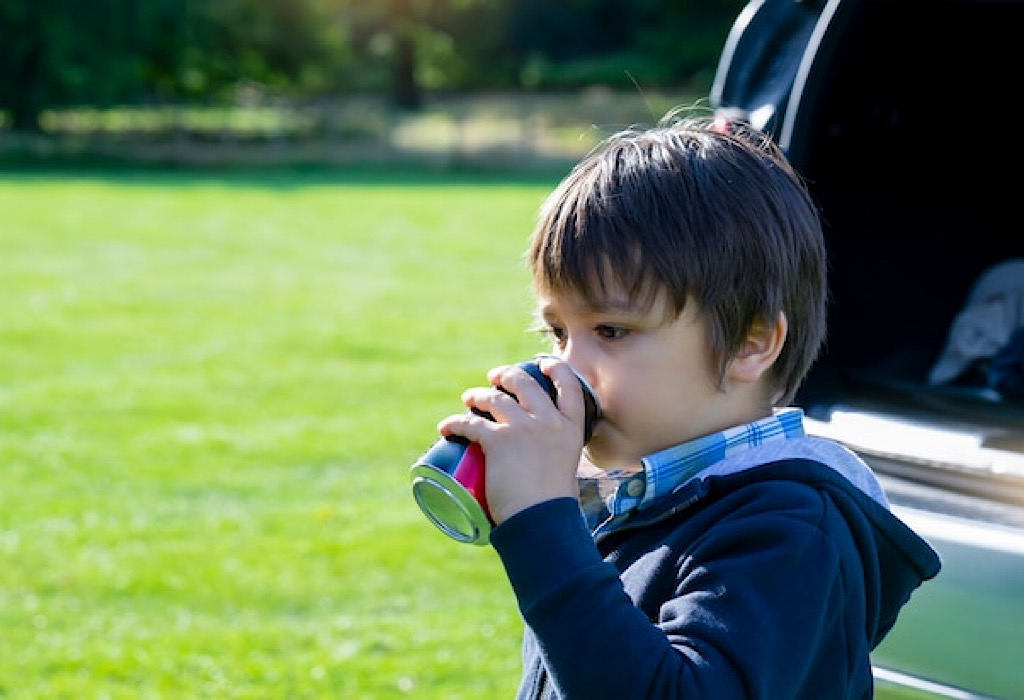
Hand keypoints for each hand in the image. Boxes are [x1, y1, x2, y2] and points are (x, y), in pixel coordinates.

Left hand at [438, 358, 586, 523]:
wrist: (542, 520)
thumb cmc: (554, 506)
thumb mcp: (565, 470)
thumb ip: (554, 458)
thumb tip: (540, 466)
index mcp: (571, 427)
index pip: (568, 384)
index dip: (555, 368)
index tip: (541, 363)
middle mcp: (548, 421)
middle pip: (524, 383)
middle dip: (505, 376)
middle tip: (493, 379)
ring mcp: (523, 428)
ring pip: (494, 399)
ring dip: (477, 395)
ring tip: (468, 399)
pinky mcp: (498, 441)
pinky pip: (470, 423)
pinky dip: (454, 423)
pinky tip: (446, 428)